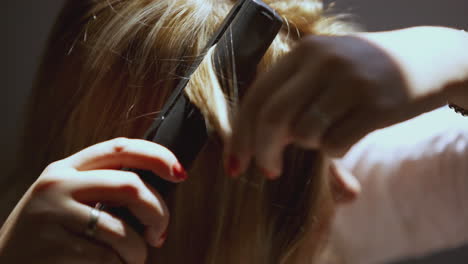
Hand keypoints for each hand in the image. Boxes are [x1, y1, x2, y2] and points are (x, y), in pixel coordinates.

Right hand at [0, 138, 186, 263]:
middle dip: (157, 211)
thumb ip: (104, 186)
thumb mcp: (69, 198)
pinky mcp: (52, 247)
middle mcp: (58, 184)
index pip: (121, 148)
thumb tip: (160, 188)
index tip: (180, 173)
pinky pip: (106, 257)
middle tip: (160, 232)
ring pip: (121, 229)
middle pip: (129, 185)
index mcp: (67, 168)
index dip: (157, 156)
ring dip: (139, 250)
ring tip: (136, 257)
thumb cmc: (52, 232)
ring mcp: (52, 215)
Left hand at [226, 34, 416, 178]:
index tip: (234, 164)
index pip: (256, 97)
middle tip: (269, 170)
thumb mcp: (322, 69)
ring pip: (305, 134)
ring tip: (326, 133)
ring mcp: (351, 82)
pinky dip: (336, 150)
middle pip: (272, 118)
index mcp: (303, 52)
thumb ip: (287, 96)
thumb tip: (251, 141)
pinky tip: (349, 134)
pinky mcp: (376, 105)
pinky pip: (336, 145)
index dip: (239, 135)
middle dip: (263, 152)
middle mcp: (324, 62)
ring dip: (309, 145)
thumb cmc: (359, 73)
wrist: (423, 60)